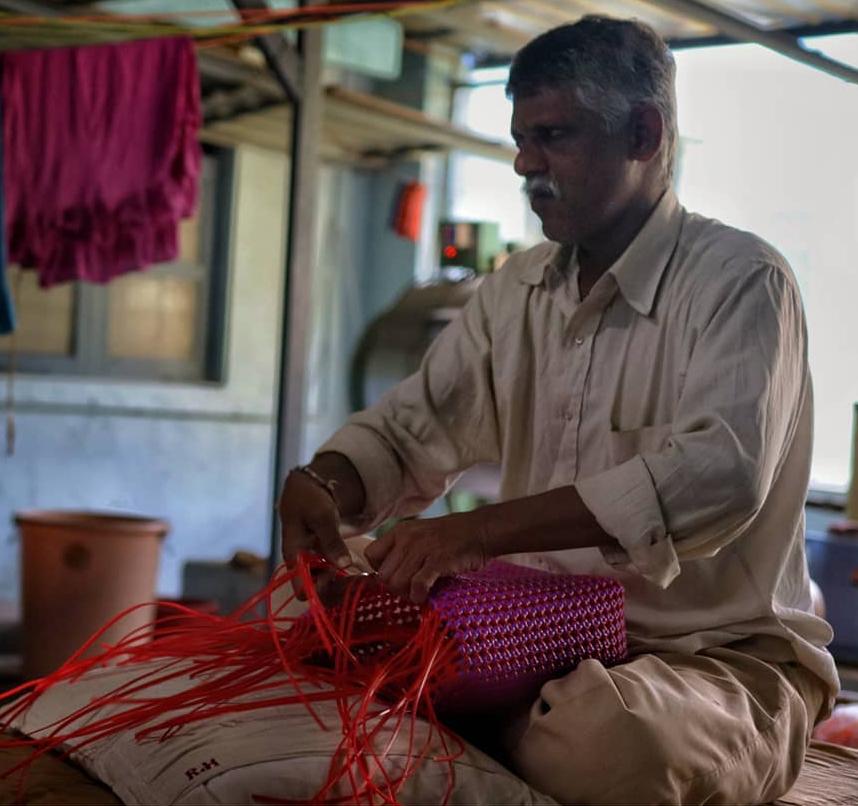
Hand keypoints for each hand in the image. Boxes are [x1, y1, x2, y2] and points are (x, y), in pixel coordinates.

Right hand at [278, 469, 349, 597]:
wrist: (306, 488)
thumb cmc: (310, 500)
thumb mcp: (322, 516)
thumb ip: (331, 540)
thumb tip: (343, 565)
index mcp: (294, 556)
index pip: (302, 589)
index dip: (321, 591)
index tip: (342, 580)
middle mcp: (301, 565)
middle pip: (316, 591)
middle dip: (338, 590)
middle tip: (360, 581)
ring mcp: (311, 563)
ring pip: (326, 585)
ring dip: (343, 584)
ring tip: (363, 577)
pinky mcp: (321, 559)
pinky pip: (331, 575)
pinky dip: (345, 575)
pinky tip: (360, 570)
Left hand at [364, 512, 489, 603]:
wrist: (479, 530)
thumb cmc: (449, 538)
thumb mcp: (419, 536)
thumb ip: (401, 551)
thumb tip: (385, 578)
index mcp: (400, 531)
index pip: (371, 555)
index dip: (380, 570)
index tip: (396, 575)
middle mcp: (407, 538)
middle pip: (383, 575)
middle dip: (394, 588)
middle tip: (409, 590)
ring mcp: (422, 548)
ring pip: (396, 582)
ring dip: (406, 594)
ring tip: (418, 593)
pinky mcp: (438, 560)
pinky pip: (417, 585)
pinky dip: (418, 596)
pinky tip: (425, 595)